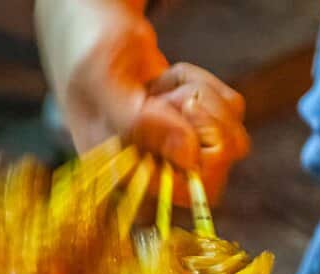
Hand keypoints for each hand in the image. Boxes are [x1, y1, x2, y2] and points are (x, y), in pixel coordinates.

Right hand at [61, 26, 248, 204]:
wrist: (97, 35)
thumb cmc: (89, 57)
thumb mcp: (102, 81)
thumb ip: (138, 122)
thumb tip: (189, 156)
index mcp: (122, 180)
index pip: (187, 192)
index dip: (195, 152)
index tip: (173, 109)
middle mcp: (153, 176)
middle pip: (218, 169)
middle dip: (204, 119)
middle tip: (167, 94)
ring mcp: (178, 155)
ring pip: (230, 138)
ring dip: (204, 100)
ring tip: (162, 88)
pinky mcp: (197, 131)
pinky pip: (230, 113)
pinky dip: (207, 86)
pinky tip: (171, 84)